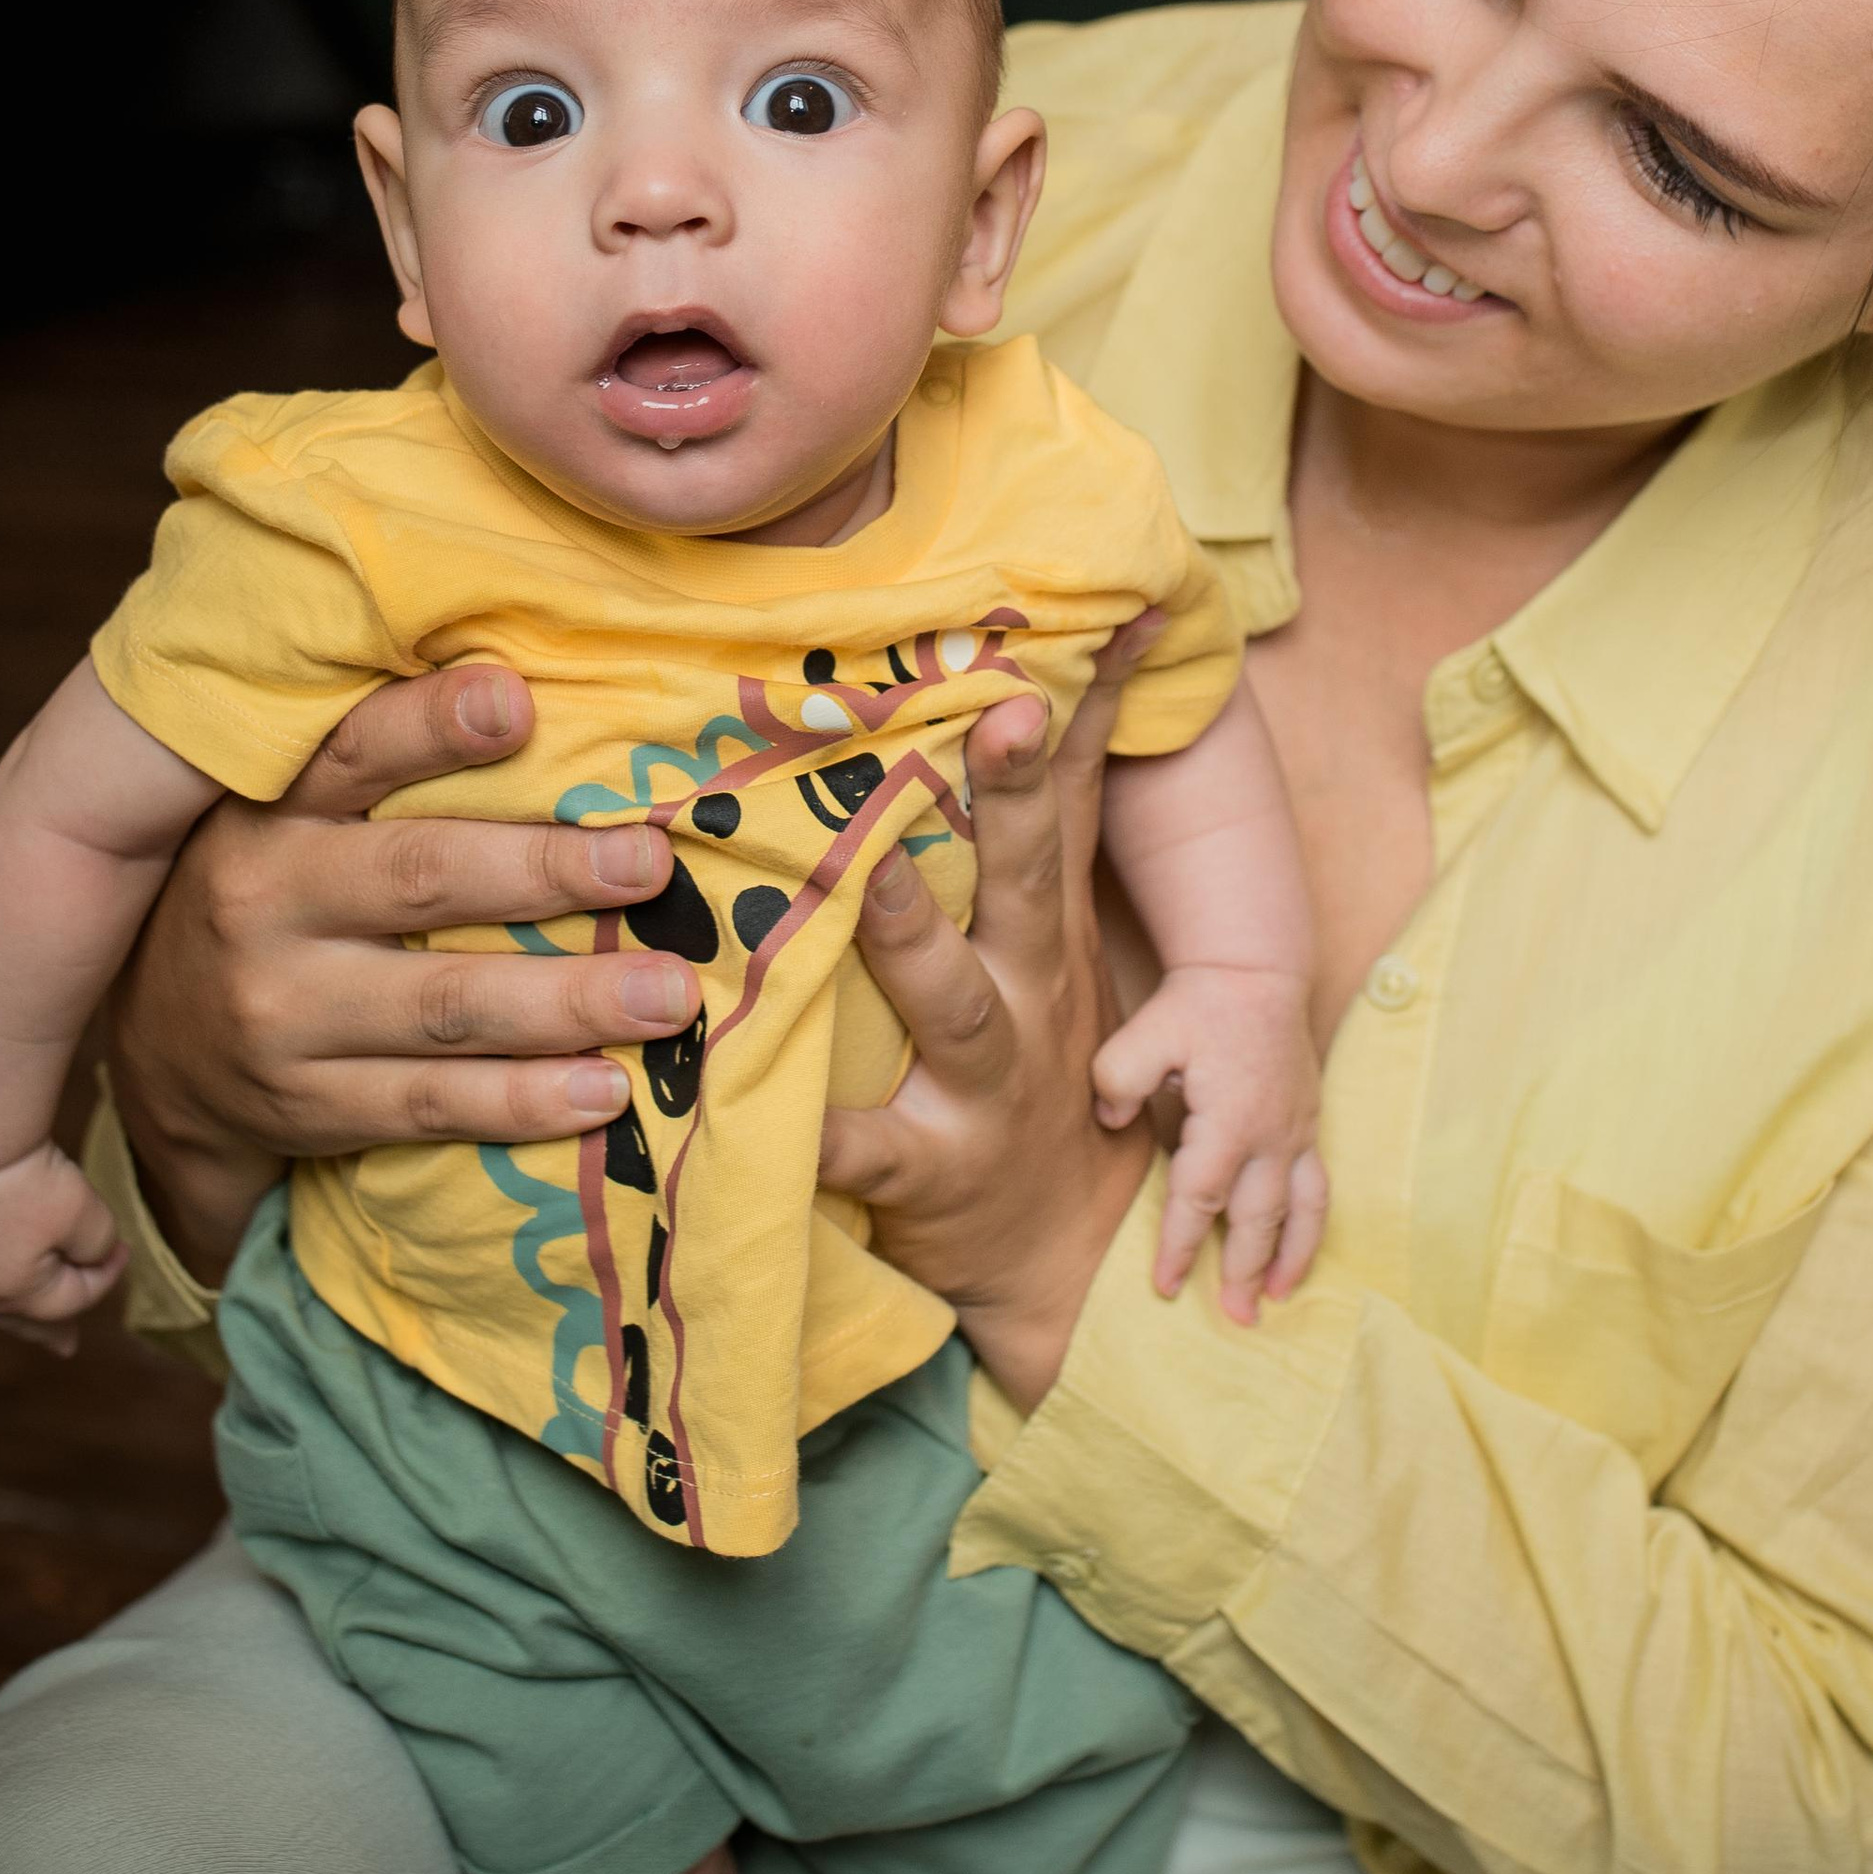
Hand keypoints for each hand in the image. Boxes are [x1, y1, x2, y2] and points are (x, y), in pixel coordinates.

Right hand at [0, 1138, 127, 1356]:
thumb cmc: (20, 1177)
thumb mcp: (83, 1211)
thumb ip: (96, 1244)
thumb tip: (93, 1253)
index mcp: (11, 1293)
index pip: (72, 1298)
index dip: (105, 1274)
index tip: (123, 1249)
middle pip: (15, 1315)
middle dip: (46, 1329)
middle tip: (65, 1346)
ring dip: (2, 1298)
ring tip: (17, 1307)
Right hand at [104, 659, 699, 1284]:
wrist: (159, 1048)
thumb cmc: (275, 892)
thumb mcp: (291, 814)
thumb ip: (387, 761)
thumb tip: (545, 694)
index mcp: (271, 812)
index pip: (354, 751)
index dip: (432, 724)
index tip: (519, 701)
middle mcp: (266, 904)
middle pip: (422, 879)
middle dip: (548, 870)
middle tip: (652, 866)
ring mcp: (282, 1015)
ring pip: (445, 1007)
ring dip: (570, 1002)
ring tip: (670, 996)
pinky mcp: (307, 1106)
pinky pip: (434, 1105)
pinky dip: (526, 1103)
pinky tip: (607, 1090)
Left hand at [819, 620, 1163, 1412]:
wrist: (1061, 1262)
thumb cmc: (1035, 1074)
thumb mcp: (1050, 956)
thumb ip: (1036, 837)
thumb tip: (1043, 685)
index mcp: (1050, 937)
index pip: (1075, 805)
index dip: (1087, 712)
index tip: (1116, 611)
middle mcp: (1034, 998)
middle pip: (1034, 880)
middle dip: (1020, 795)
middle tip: (1005, 708)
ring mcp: (986, 1087)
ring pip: (956, 1003)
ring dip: (917, 936)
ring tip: (871, 879)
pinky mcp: (928, 1173)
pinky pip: (865, 1149)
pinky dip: (814, 1131)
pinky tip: (756, 1105)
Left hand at [1094, 963, 1328, 1323]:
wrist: (1253, 972)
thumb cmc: (1196, 1005)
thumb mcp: (1143, 1032)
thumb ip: (1117, 1079)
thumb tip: (1110, 1122)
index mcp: (1229, 1119)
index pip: (1201, 1197)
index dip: (1182, 1244)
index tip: (1165, 1284)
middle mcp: (1271, 1134)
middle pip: (1258, 1217)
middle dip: (1244, 1271)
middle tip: (1233, 1318)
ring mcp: (1296, 1132)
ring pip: (1300, 1211)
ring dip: (1289, 1260)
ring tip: (1275, 1302)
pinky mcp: (1308, 1127)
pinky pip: (1318, 1190)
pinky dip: (1311, 1230)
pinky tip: (1299, 1257)